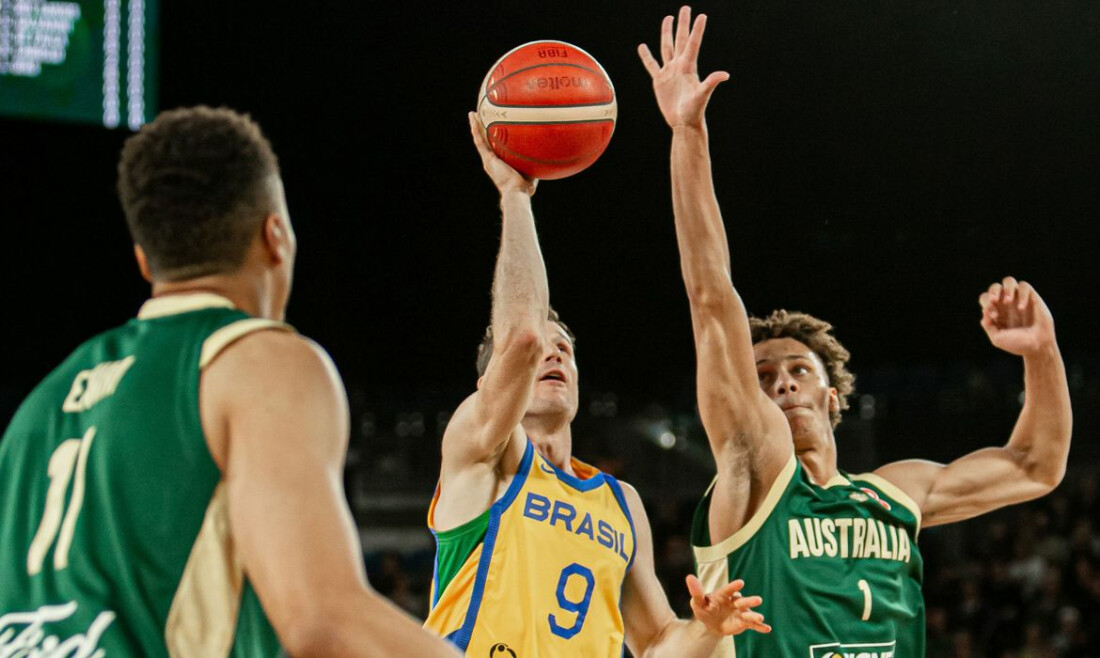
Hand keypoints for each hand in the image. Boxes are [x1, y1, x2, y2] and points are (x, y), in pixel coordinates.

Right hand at [468, 112, 536, 195]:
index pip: (493, 147)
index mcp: (498, 164)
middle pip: (484, 141)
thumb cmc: (525, 186)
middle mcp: (491, 161)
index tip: (491, 128)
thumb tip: (546, 154)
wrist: (516, 192)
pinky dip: (476, 130)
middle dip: (481, 129)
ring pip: (479, 139)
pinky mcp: (488, 159)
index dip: (491, 138)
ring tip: (472, 114)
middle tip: (478, 116)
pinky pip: (480, 142)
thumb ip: (534, 162)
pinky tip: (473, 120)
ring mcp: (488, 160)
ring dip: (475, 126)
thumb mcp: (530, 171)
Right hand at [638, 6, 728, 129]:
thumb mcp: (702, 96)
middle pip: (680, 40)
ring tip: (668, 18)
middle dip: (683, 24)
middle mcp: (679, 66)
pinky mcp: (659, 80)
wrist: (684, 122)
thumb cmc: (694, 111)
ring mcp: (669, 72)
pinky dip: (646, 56)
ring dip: (667, 33)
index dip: (697, 30)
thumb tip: (724, 75)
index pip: (692, 44)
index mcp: (689, 67)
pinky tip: (642, 46)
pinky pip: (651, 64)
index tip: (701, 15)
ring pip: (666, 48)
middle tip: (685, 8)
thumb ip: (711, 83)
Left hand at [686, 574, 770, 636]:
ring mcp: (740, 612)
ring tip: (760, 618)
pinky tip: (767, 629)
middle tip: (758, 600)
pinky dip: (760, 626)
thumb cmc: (704, 609)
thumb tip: (689, 577)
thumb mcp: (697, 602)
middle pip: (742, 601)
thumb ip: (696, 592)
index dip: (734, 587)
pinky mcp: (744, 622)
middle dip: (750, 600)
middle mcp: (734, 602)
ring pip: (749, 613)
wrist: (711, 623)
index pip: (729, 590)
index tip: (741, 582)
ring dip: (755, 615)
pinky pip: (752, 624)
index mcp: (723, 595)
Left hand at [979, 276, 1056, 356]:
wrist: (1037, 346)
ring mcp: (1019, 299)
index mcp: (996, 310)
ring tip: (1008, 301)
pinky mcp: (1032, 298)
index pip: (985, 298)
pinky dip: (1021, 294)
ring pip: (1009, 281)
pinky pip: (1024, 286)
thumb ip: (988, 326)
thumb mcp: (997, 338)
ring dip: (1006, 288)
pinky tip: (1021, 308)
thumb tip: (984, 313)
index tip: (994, 316)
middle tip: (995, 301)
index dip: (986, 303)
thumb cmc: (1017, 343)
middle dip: (993, 291)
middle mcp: (1006, 303)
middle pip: (995, 287)